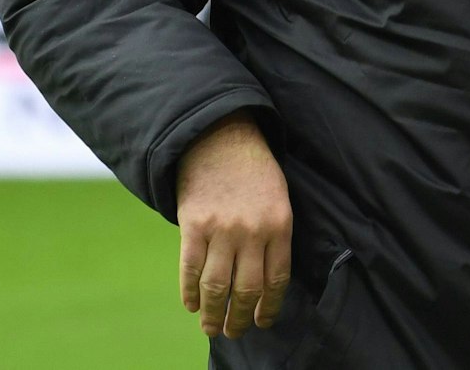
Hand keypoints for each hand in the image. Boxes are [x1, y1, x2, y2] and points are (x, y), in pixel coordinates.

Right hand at [175, 111, 293, 338]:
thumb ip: (274, 236)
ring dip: (213, 314)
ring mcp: (221, 229)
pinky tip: (191, 305)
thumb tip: (265, 281)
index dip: (269, 306)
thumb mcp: (279, 198)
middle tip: (235, 332)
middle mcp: (252, 231)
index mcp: (280, 224)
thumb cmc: (254, 171)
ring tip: (212, 328)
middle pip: (246, 289)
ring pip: (216, 286)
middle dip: (240, 318)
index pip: (277, 279)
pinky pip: (190, 268)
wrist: (220, 137)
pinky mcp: (194, 225)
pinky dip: (189, 292)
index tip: (263, 322)